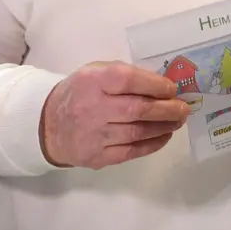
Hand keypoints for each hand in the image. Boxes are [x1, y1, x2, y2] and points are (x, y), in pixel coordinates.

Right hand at [39, 62, 190, 168]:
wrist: (46, 125)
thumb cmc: (81, 93)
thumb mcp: (95, 73)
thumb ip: (125, 75)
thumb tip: (163, 84)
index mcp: (91, 81)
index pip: (128, 80)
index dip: (155, 85)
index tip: (172, 89)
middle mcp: (91, 108)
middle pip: (138, 109)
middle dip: (168, 109)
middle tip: (184, 108)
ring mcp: (92, 135)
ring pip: (138, 132)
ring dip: (164, 126)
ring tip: (177, 120)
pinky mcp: (95, 156)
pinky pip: (131, 151)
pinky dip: (152, 144)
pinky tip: (164, 136)